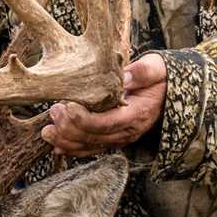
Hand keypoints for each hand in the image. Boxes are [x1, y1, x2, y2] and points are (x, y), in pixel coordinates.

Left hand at [41, 53, 166, 156]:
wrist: (169, 90)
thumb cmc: (160, 76)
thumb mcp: (155, 68)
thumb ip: (140, 72)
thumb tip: (123, 78)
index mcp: (138, 114)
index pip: (108, 122)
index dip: (85, 119)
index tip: (67, 108)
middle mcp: (129, 131)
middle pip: (96, 137)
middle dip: (70, 129)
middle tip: (53, 112)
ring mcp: (121, 137)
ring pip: (91, 146)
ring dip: (67, 141)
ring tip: (47, 132)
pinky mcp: (114, 138)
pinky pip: (92, 148)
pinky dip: (73, 148)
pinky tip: (57, 145)